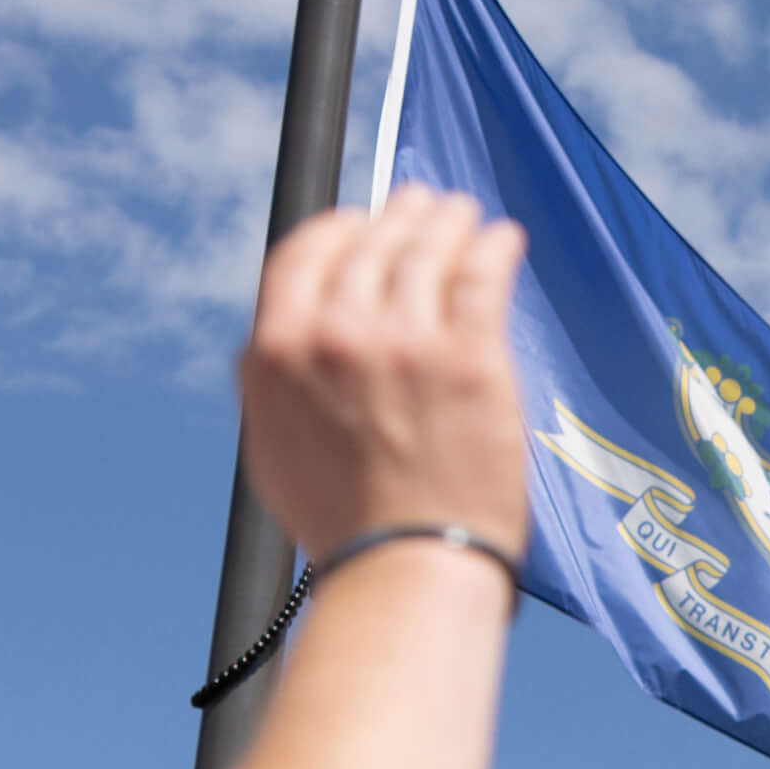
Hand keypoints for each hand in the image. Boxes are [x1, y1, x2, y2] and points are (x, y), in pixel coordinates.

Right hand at [236, 184, 532, 566]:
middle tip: (425, 203)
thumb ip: (267, 382)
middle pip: (373, 244)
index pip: (307, 253)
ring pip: (428, 251)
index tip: (363, 223)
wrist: (403, 565)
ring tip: (465, 214)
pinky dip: (493, 247)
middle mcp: (336, 334)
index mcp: (277, 350)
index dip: (340, 228)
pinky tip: (503, 238)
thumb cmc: (341, 521)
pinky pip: (482, 276)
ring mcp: (406, 342)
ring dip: (449, 221)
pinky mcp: (470, 358)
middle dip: (402, 215)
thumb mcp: (271, 446)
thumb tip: (266, 342)